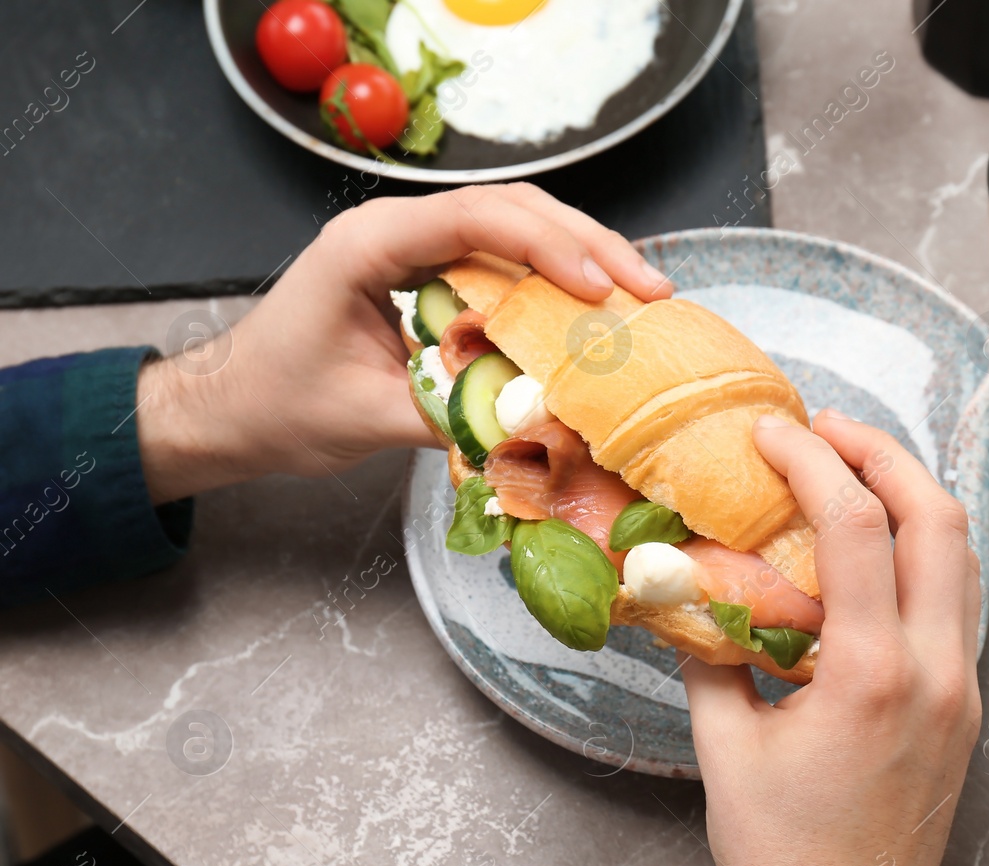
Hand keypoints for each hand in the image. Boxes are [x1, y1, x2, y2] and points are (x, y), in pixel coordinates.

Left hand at [136, 184, 671, 503]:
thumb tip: (538, 423)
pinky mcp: (430, 275)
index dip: (546, 246)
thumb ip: (449, 413)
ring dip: (582, 255)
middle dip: (587, 243)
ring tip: (641, 294)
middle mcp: (396, 230)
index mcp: (369, 245)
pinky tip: (596, 310)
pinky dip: (554, 281)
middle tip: (649, 288)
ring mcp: (415, 247)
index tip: (599, 287)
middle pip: (510, 209)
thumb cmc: (277, 405)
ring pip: (515, 228)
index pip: (474, 218)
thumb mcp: (366, 418)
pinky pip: (503, 262)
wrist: (230, 409)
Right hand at [682, 409, 982, 865]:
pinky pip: (958, 605)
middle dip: (885, 454)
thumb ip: (709, 654)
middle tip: (826, 429)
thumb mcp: (724, 746)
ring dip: (913, 500)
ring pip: (963, 559)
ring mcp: (963, 692)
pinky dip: (923, 556)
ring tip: (853, 472)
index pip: (857, 526)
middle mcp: (937, 672)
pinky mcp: (967, 712)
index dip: (813, 460)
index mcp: (873, 674)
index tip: (773, 430)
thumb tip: (684, 589)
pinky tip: (875, 552)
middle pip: (939, 519)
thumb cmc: (780, 855)